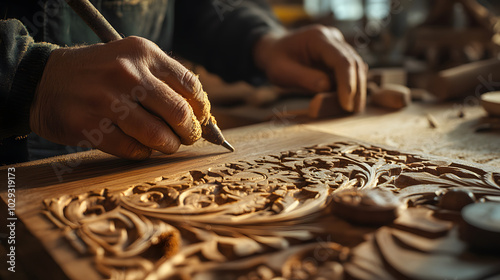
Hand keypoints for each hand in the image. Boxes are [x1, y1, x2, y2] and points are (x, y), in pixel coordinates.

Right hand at [31, 36, 208, 158]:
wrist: (44, 80)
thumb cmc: (98, 74)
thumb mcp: (130, 60)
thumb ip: (163, 81)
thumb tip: (200, 116)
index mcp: (142, 53)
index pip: (190, 85)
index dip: (202, 109)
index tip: (201, 120)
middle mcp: (126, 73)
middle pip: (179, 112)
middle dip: (190, 132)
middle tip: (187, 137)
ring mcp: (106, 100)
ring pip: (158, 135)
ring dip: (168, 146)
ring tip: (165, 145)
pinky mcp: (89, 125)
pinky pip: (132, 149)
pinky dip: (143, 153)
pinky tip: (140, 148)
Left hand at [253, 25, 366, 112]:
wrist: (274, 49)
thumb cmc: (276, 60)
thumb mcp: (283, 72)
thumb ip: (305, 79)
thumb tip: (328, 88)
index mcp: (318, 38)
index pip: (341, 61)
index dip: (347, 83)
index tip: (346, 105)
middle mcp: (332, 37)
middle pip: (353, 63)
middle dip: (356, 88)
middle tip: (353, 111)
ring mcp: (338, 45)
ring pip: (356, 66)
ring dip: (357, 88)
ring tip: (354, 109)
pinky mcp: (339, 54)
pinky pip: (350, 70)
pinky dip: (352, 85)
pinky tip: (352, 100)